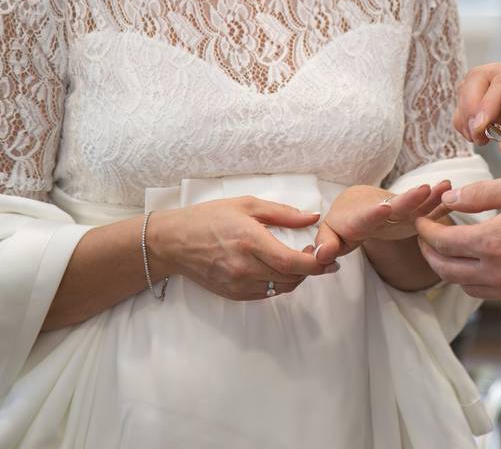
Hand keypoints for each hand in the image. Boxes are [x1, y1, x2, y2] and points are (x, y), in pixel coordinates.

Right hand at [148, 196, 332, 299]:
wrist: (173, 242)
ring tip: (302, 261)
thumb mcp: (247, 205)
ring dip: (297, 278)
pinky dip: (279, 283)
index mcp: (249, 241)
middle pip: (291, 278)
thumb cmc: (209, 218)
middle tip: (320, 256)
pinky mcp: (233, 294)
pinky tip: (280, 269)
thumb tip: (313, 217)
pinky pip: (266, 294)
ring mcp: (237, 284)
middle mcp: (244, 267)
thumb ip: (283, 213)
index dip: (315, 263)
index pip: (292, 262)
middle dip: (311, 270)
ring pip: (281, 289)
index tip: (328, 256)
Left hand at [313, 181, 453, 263]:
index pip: (367, 217)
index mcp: (360, 217)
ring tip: (445, 186)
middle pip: (396, 206)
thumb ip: (326, 245)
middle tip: (424, 189)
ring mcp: (398, 212)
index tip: (385, 209)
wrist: (357, 203)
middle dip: (409, 199)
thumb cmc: (342, 223)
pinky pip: (426, 209)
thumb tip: (323, 256)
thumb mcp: (329, 235)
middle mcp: (381, 211)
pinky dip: (438, 202)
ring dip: (430, 196)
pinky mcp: (411, 215)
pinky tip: (450, 192)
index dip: (375, 213)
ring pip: (415, 204)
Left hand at [416, 174, 500, 302]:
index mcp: (492, 242)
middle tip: (426, 235)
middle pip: (445, 271)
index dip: (425, 229)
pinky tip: (482, 260)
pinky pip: (491, 293)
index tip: (421, 218)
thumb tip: (450, 197)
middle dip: (429, 253)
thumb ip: (481, 194)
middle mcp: (498, 273)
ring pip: (466, 286)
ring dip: (451, 269)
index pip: (441, 242)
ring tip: (451, 247)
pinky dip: (476, 279)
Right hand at [454, 52, 500, 172]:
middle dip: (471, 107)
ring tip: (478, 140)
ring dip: (466, 115)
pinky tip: (479, 139)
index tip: (480, 128)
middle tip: (477, 136)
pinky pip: (472, 108)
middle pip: (479, 78)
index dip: (487, 103)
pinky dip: (467, 123)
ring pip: (470, 90)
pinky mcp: (499, 106)